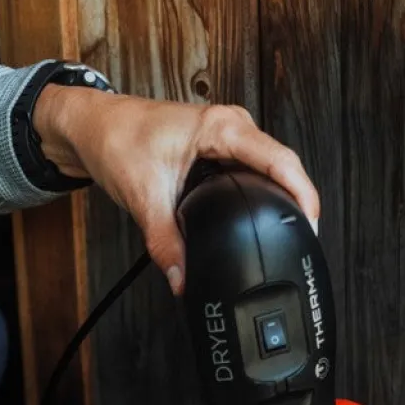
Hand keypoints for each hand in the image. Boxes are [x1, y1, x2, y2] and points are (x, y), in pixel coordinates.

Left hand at [32, 87, 319, 293]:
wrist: (92, 125)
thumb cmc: (115, 139)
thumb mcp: (142, 196)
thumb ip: (165, 243)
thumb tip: (183, 279)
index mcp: (222, 127)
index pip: (280, 160)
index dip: (303, 195)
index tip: (312, 227)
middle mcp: (233, 128)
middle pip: (283, 167)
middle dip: (297, 204)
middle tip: (304, 243)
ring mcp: (229, 138)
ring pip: (270, 170)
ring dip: (281, 199)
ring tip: (289, 235)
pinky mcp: (221, 150)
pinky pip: (253, 172)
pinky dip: (261, 195)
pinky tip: (261, 218)